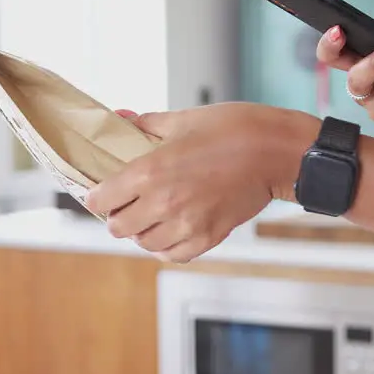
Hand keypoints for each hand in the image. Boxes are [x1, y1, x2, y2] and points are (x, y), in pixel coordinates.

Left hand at [84, 103, 314, 262]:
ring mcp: (186, 225)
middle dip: (118, 214)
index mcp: (149, 172)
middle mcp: (163, 203)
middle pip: (118, 227)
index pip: (101, 198)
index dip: (97, 194)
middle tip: (128, 203)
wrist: (276, 152)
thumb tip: (122, 118)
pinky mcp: (208, 237)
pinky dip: (167, 247)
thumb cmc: (234, 130)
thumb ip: (146, 125)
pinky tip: (172, 230)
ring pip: (144, 243)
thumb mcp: (184, 120)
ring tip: (152, 216)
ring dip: (143, 231)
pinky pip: (173, 255)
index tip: (103, 191)